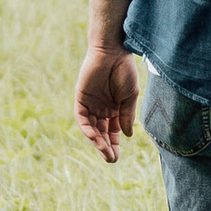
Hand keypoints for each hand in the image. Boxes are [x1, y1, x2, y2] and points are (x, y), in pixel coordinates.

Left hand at [75, 44, 138, 160]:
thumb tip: (127, 135)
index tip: (116, 157)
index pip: (112, 131)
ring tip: (105, 152)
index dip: (114, 144)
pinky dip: (87, 128)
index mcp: (114, 108)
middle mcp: (101, 108)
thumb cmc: (124, 70)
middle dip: (106, 147)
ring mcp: (90, 104)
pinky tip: (95, 138)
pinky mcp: (81, 98)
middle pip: (101, 132)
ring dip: (97, 141)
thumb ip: (127, 115)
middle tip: (111, 159)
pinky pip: (82, 118)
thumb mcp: (130, 96)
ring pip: (92, 128)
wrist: (112, 51)